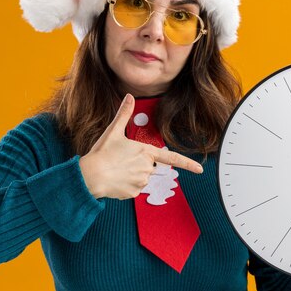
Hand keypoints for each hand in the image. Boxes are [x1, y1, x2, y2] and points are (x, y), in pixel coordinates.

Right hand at [79, 94, 203, 199]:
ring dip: (132, 174)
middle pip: (149, 165)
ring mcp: (141, 181)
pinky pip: (133, 188)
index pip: (172, 158)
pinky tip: (115, 180)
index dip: (188, 164)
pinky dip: (126, 185)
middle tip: (121, 160)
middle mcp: (147, 167)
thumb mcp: (113, 131)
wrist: (90, 176)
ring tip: (116, 169)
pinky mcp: (134, 193)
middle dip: (138, 163)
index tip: (200, 170)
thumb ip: (124, 114)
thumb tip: (129, 97)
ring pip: (141, 177)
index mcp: (146, 152)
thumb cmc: (102, 153)